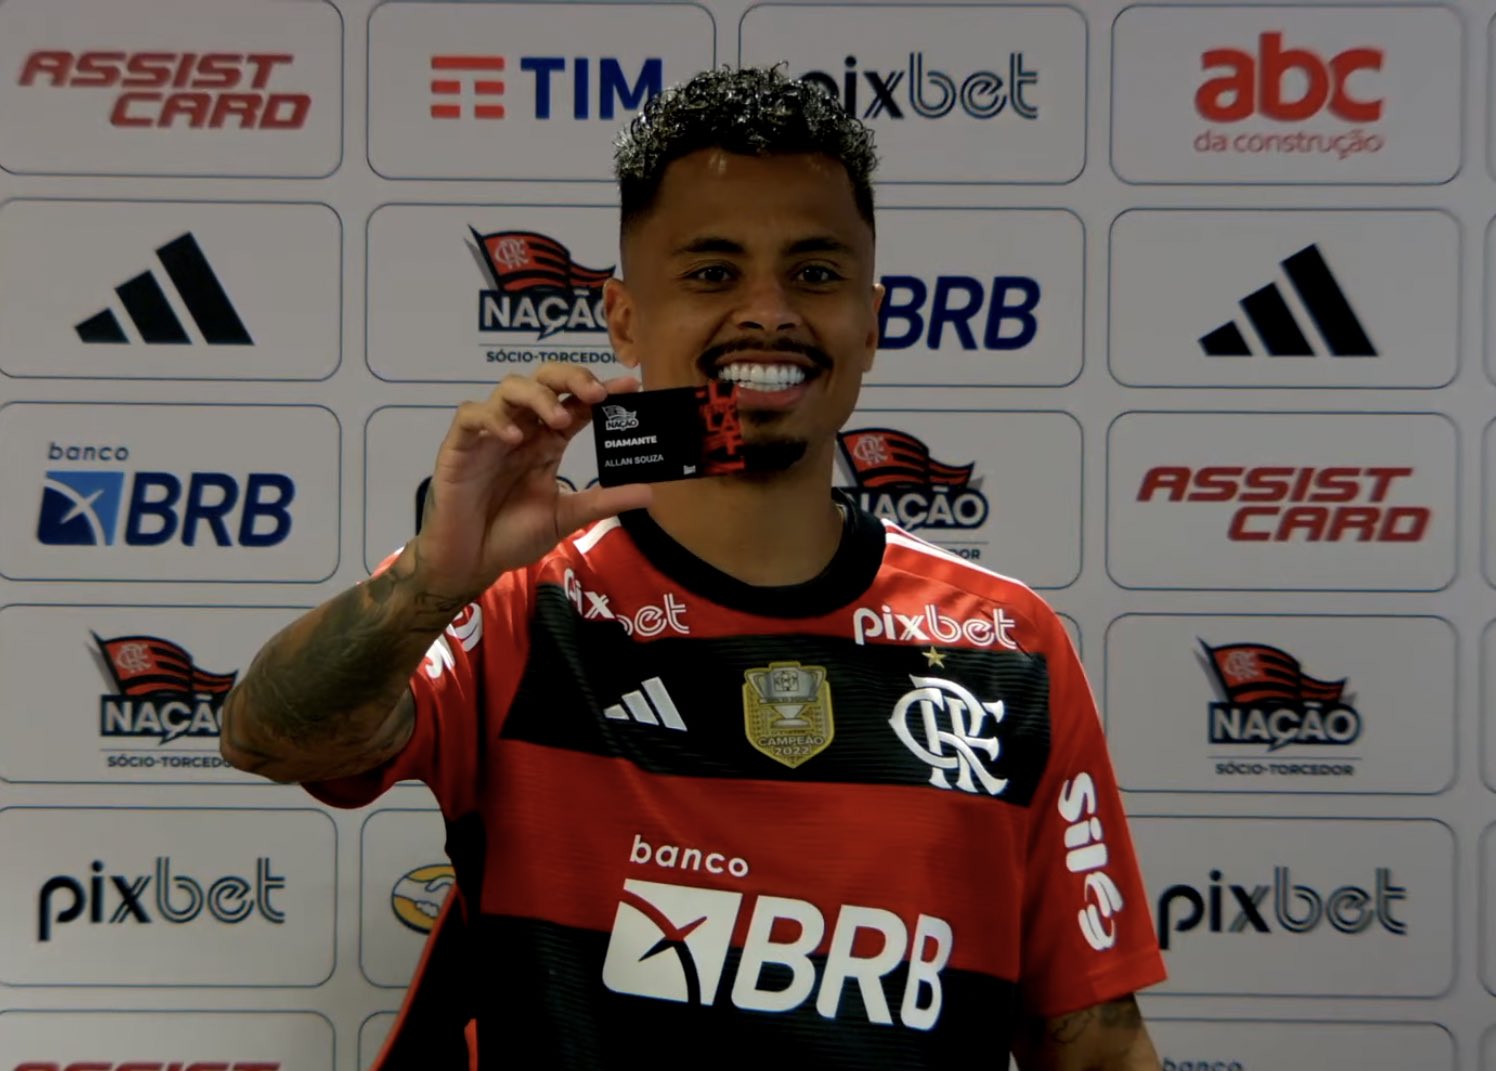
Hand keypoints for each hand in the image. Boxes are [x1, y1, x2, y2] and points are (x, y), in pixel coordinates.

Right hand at [412, 364, 652, 598]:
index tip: (630, 387)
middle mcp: (521, 430)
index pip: (576, 404)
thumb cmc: (512, 535)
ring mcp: (490, 435)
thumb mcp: (566, 517)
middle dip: (571, 378)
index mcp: (547, 442)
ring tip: (559, 420)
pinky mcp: (459, 446)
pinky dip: (494, 419)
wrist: (471, 562)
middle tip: (596, 393)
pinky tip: (514, 437)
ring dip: (538, 396)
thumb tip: (650, 493)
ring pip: (510, 388)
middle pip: (543, 381)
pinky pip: (471, 416)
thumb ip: (603, 502)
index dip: (600, 391)